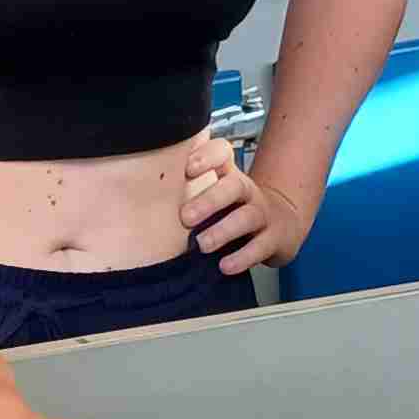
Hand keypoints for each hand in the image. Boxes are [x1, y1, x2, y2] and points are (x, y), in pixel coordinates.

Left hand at [181, 138, 313, 274]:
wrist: (281, 224)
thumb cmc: (234, 208)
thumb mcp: (213, 193)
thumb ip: (184, 191)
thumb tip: (137, 196)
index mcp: (228, 175)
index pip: (222, 153)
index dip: (208, 156)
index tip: (188, 169)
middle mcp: (246, 191)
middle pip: (234, 186)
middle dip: (210, 201)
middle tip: (186, 217)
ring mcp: (262, 214)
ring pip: (247, 217)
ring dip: (224, 231)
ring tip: (203, 245)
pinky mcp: (273, 238)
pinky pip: (260, 247)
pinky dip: (242, 257)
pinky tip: (225, 266)